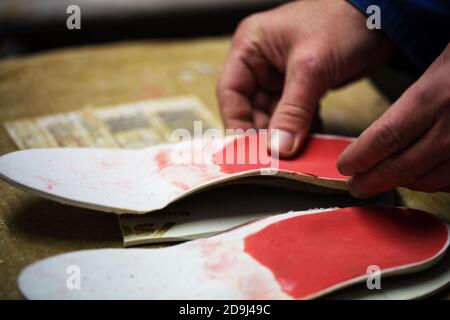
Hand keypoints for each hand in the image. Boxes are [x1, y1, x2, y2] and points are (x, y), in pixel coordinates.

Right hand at [217, 0, 392, 156]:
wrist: (382, 18)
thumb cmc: (343, 23)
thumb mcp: (311, 69)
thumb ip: (293, 111)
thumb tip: (278, 148)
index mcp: (250, 47)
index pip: (230, 93)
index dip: (237, 122)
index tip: (249, 149)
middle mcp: (261, 62)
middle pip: (251, 108)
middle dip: (263, 133)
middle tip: (273, 157)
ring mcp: (281, 76)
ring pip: (273, 115)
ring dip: (283, 135)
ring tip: (292, 154)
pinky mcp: (301, 86)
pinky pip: (293, 115)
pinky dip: (300, 130)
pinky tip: (308, 142)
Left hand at [338, 43, 449, 196]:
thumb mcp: (439, 68)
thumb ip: (414, 101)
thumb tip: (381, 134)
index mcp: (434, 96)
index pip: (385, 138)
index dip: (361, 158)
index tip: (346, 165)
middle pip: (402, 166)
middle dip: (372, 181)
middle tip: (355, 187)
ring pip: (429, 179)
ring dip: (401, 183)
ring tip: (382, 181)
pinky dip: (433, 182)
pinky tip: (419, 177)